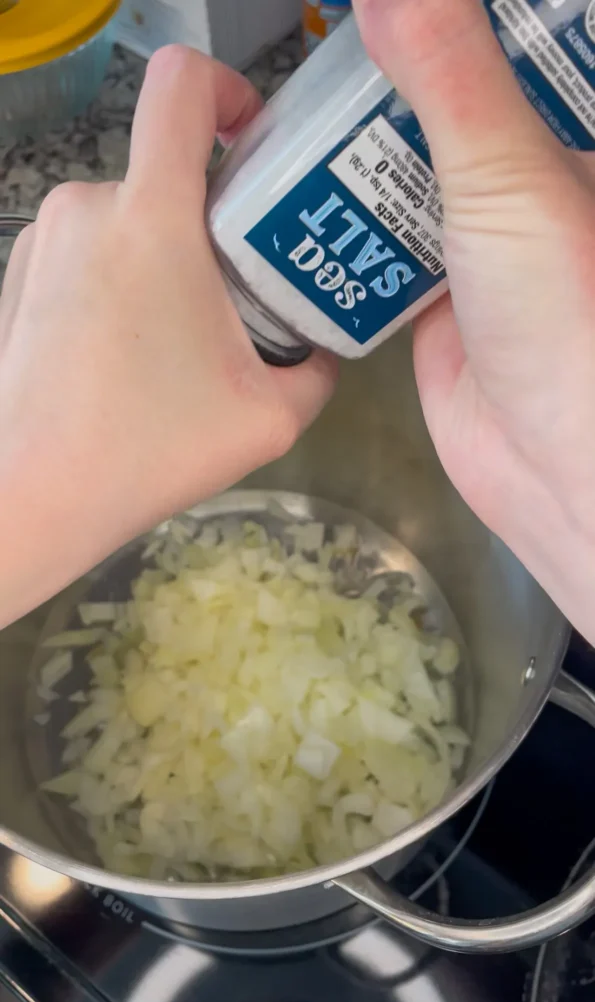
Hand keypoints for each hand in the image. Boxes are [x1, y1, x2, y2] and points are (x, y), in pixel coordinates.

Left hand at [0, 47, 336, 627]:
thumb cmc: (151, 451)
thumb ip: (318, 368)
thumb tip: (324, 347)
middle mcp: (89, 207)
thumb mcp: (271, 418)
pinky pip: (89, 248)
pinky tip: (130, 351)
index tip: (253, 142)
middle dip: (212, 220)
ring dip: (165, 256)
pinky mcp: (18, 272)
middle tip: (241, 290)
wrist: (35, 497)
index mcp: (152, 219)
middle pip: (167, 170)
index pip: (183, 85)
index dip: (228, 90)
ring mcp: (43, 238)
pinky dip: (120, 277)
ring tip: (184, 335)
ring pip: (128, 215)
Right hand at [354, 0, 594, 641]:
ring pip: (401, 181)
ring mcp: (473, 248)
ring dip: (352, 164)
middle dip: (384, 94)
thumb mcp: (507, 177)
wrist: (544, 460)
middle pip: (442, 115)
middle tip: (323, 63)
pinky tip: (300, 210)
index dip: (449, 31)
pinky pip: (376, 248)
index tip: (384, 18)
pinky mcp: (431, 301)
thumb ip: (453, 79)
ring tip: (290, 126)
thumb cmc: (563, 323)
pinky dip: (341, 232)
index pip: (505, 59)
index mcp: (562, 146)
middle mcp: (521, 190)